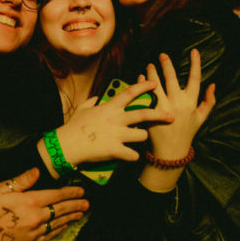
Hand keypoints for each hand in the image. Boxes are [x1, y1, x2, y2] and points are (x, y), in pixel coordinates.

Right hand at [0, 168, 88, 240]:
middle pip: (61, 210)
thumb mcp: (1, 188)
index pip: (56, 195)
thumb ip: (22, 180)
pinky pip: (49, 235)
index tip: (81, 191)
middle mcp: (36, 218)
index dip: (70, 192)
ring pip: (57, 223)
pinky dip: (58, 230)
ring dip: (70, 218)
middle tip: (87, 203)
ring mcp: (34, 233)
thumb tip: (37, 171)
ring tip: (80, 214)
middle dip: (75, 205)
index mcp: (30, 201)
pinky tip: (63, 227)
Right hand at [54, 80, 172, 166]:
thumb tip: (96, 98)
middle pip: (144, 114)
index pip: (130, 93)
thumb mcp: (82, 109)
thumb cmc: (73, 126)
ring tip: (138, 140)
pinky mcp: (116, 150)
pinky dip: (132, 156)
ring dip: (142, 138)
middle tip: (172, 117)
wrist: (67, 144)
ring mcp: (117, 135)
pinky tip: (129, 157)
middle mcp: (117, 119)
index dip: (143, 87)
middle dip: (160, 115)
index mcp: (110, 107)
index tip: (154, 84)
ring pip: (142, 135)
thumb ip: (91, 102)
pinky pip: (133, 155)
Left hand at [143, 50, 215, 159]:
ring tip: (149, 65)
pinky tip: (140, 78)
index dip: (195, 64)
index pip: (195, 79)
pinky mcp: (151, 113)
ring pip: (156, 84)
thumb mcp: (201, 118)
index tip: (194, 51)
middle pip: (172, 78)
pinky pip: (145, 94)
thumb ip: (209, 101)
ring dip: (152, 72)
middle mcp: (178, 103)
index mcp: (191, 102)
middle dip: (167, 64)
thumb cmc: (187, 133)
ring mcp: (163, 107)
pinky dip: (142, 85)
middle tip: (163, 55)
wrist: (170, 151)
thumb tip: (213, 85)